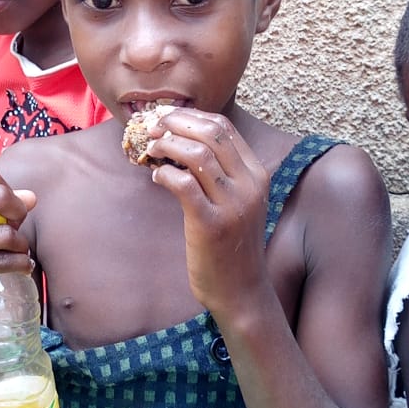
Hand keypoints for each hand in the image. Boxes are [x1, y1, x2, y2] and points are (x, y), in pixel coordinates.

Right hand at [0, 171, 36, 343]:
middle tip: (17, 230)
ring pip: (5, 233)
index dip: (8, 194)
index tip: (9, 214)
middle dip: (18, 212)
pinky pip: (3, 261)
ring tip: (18, 253)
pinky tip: (22, 268)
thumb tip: (32, 197)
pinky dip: (21, 264)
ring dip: (21, 245)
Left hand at [144, 109, 270, 316]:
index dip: (191, 116)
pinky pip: (184, 184)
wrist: (241, 290)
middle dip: (176, 123)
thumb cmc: (232, 244)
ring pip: (197, 153)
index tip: (168, 118)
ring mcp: (232, 204)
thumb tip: (181, 141)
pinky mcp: (211, 224)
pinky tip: (157, 177)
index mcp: (256, 174)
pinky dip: (165, 174)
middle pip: (211, 132)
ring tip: (152, 150)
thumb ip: (221, 172)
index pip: (224, 127)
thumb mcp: (238, 202)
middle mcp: (249, 185)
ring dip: (167, 145)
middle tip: (154, 129)